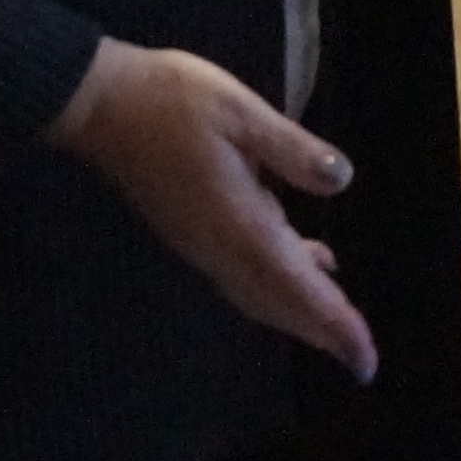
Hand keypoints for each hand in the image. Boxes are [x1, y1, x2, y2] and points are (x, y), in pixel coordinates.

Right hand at [50, 39, 378, 376]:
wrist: (98, 103)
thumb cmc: (170, 99)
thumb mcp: (240, 110)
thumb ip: (292, 148)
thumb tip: (341, 181)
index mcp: (238, 220)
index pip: (295, 285)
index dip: (333, 322)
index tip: (363, 360)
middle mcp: (218, 244)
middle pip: (277, 303)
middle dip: (321, 331)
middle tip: (361, 360)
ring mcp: (200, 241)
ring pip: (258, 293)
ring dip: (300, 312)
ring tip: (339, 323)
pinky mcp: (190, 230)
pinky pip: (242, 273)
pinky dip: (278, 282)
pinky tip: (306, 259)